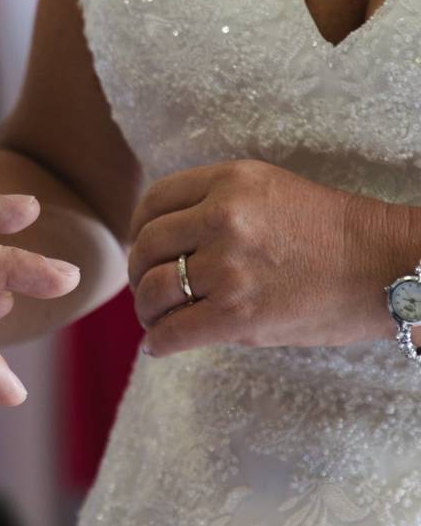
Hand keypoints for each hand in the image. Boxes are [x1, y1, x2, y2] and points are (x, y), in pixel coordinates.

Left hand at [128, 159, 407, 356]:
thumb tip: (160, 239)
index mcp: (229, 181)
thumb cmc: (330, 233)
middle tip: (147, 288)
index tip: (143, 246)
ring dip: (145, 309)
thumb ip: (214, 205)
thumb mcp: (267, 192)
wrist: (388, 268)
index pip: (155, 200)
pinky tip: (160, 345)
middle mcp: (222, 218)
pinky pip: (173, 331)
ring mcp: (228, 267)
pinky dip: (159, 342)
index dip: (139, 227)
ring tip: (154, 318)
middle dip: (139, 271)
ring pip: (152, 290)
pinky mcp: (237, 314)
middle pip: (146, 246)